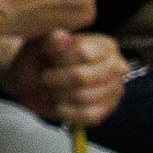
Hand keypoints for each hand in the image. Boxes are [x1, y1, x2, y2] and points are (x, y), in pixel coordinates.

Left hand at [0, 29, 127, 126]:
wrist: (34, 82)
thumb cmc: (41, 58)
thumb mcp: (40, 44)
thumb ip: (51, 39)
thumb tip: (60, 36)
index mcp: (105, 45)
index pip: (84, 53)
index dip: (60, 60)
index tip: (48, 61)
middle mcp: (117, 66)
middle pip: (83, 77)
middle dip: (57, 80)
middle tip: (45, 78)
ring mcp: (115, 90)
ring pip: (85, 97)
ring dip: (59, 95)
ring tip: (52, 89)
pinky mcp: (108, 110)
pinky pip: (88, 115)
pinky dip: (68, 112)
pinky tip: (59, 105)